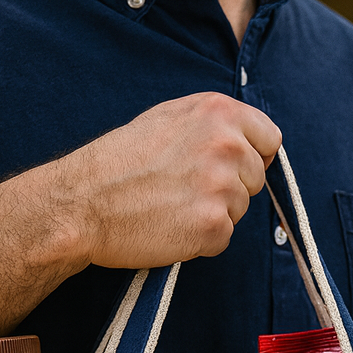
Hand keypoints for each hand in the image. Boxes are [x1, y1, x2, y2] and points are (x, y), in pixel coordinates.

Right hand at [0, 93, 281, 352]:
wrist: (83, 203)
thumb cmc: (118, 162)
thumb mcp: (167, 118)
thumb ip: (211, 124)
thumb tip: (244, 140)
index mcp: (218, 112)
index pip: (269, 139)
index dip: (251, 156)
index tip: (229, 167)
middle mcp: (227, 145)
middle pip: (255, 178)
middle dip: (228, 188)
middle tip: (183, 190)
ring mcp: (222, 187)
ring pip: (239, 210)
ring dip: (212, 214)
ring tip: (171, 207)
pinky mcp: (214, 225)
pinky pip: (223, 239)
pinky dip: (201, 240)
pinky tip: (169, 227)